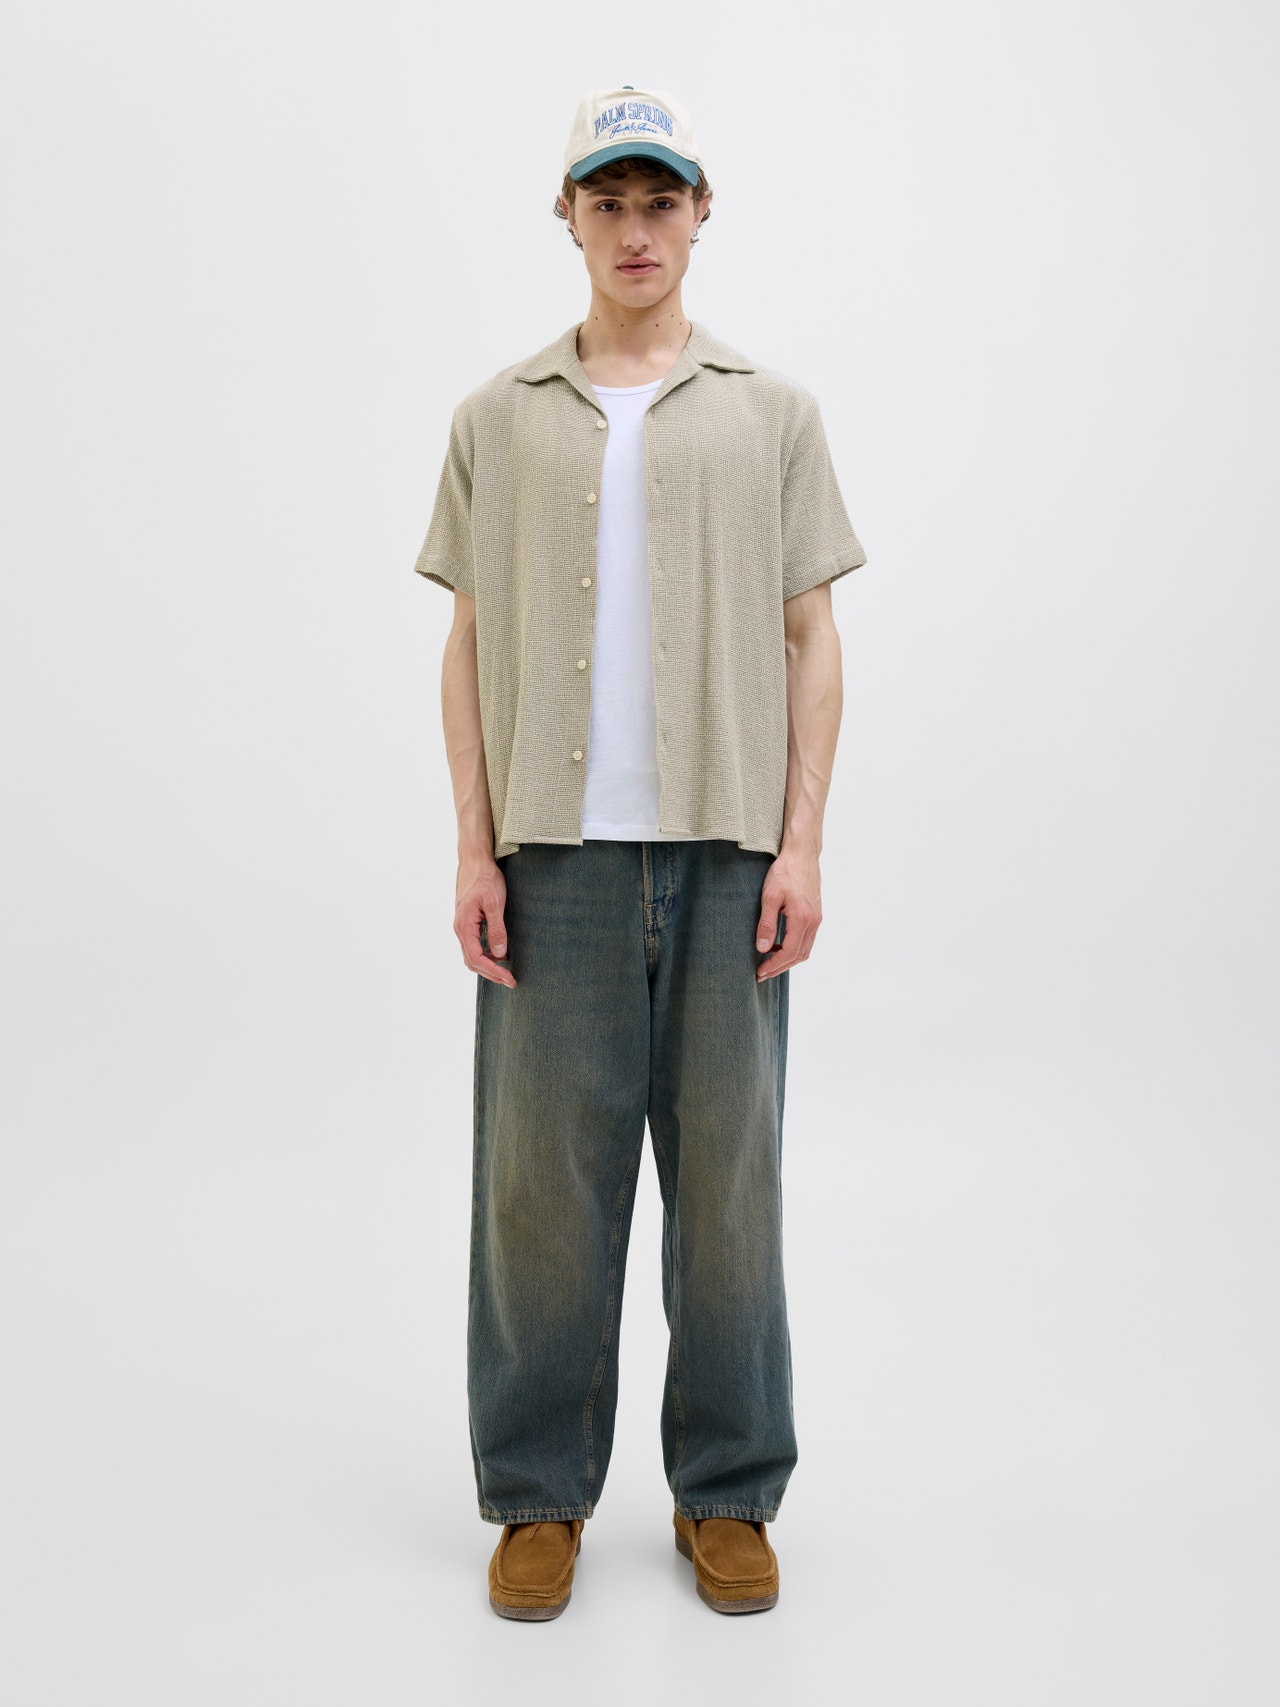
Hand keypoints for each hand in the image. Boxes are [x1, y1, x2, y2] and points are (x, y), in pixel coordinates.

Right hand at [455, 858, 516, 986]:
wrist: (475, 862)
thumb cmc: (485, 879)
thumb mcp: (495, 903)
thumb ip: (497, 929)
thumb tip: (500, 954)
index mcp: (464, 926)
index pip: (476, 958)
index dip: (493, 972)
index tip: (510, 979)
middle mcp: (460, 929)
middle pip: (472, 962)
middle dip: (491, 974)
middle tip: (511, 981)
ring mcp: (462, 927)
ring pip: (472, 956)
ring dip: (488, 967)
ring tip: (506, 973)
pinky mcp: (467, 923)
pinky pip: (473, 946)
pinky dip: (485, 956)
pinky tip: (500, 956)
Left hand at [755, 847, 820, 979]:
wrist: (802, 854)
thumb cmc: (785, 872)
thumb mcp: (769, 897)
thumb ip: (767, 924)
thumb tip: (763, 948)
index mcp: (803, 919)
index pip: (790, 953)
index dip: (774, 965)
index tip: (760, 972)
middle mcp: (814, 922)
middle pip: (799, 956)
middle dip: (780, 967)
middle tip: (762, 973)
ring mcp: (817, 919)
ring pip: (805, 950)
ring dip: (787, 959)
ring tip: (768, 963)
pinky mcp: (815, 914)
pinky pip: (807, 940)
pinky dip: (794, 948)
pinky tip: (779, 946)